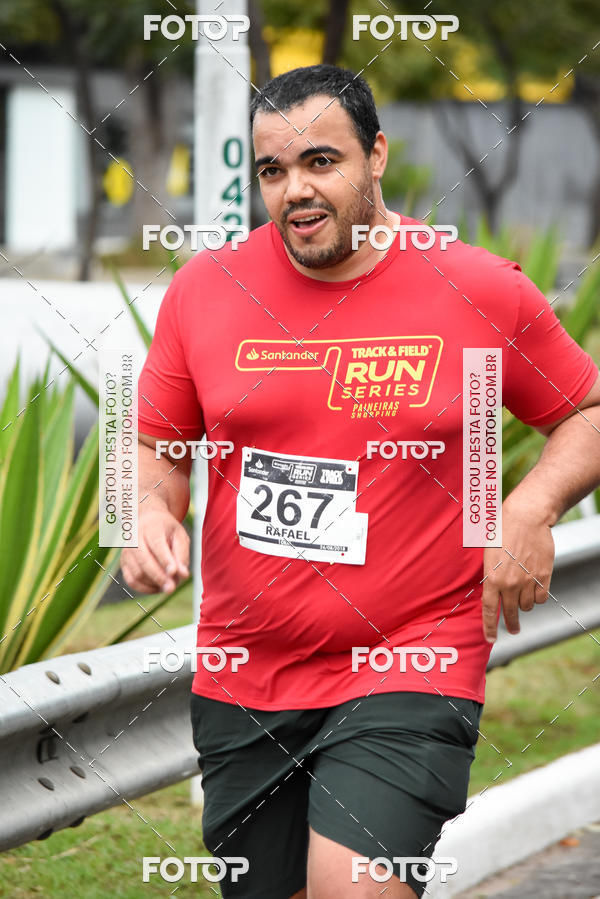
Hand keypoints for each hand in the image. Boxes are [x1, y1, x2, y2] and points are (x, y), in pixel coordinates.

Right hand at [121, 506, 189, 593]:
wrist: (147, 520)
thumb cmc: (166, 530)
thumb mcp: (179, 535)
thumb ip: (182, 554)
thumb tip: (183, 575)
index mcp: (151, 528)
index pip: (157, 545)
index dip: (165, 560)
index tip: (174, 572)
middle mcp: (135, 539)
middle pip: (144, 561)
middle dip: (159, 577)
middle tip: (172, 588)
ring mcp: (127, 551)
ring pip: (137, 573)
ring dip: (154, 584)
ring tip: (170, 585)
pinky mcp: (123, 563)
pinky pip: (131, 581)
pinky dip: (145, 589)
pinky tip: (158, 588)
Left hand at [482, 500, 554, 641]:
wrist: (526, 518)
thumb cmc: (502, 531)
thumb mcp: (488, 554)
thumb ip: (490, 576)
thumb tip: (491, 592)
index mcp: (491, 578)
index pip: (489, 610)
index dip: (489, 627)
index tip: (490, 640)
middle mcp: (509, 584)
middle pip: (509, 613)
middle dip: (511, 624)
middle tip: (514, 630)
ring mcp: (527, 581)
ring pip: (527, 606)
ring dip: (524, 604)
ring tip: (522, 596)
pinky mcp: (543, 576)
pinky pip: (541, 598)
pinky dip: (538, 597)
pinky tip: (534, 589)